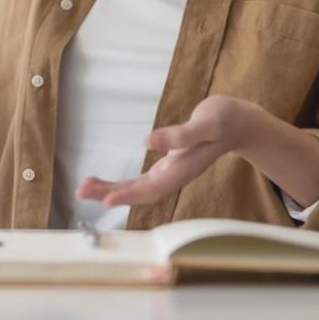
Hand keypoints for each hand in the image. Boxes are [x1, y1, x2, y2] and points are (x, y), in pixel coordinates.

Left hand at [76, 95, 257, 208]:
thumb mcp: (207, 123)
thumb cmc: (224, 120)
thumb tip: (150, 141)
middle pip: (139, 192)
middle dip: (110, 193)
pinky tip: (103, 182)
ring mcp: (170, 173)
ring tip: (84, 187)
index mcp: (183, 168)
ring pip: (136, 188)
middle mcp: (174, 175)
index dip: (129, 195)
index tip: (106, 200)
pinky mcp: (166, 166)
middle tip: (80, 191)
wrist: (237, 123)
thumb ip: (182, 134)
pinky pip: (139, 181)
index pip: (152, 188)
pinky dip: (120, 183)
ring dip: (110, 190)